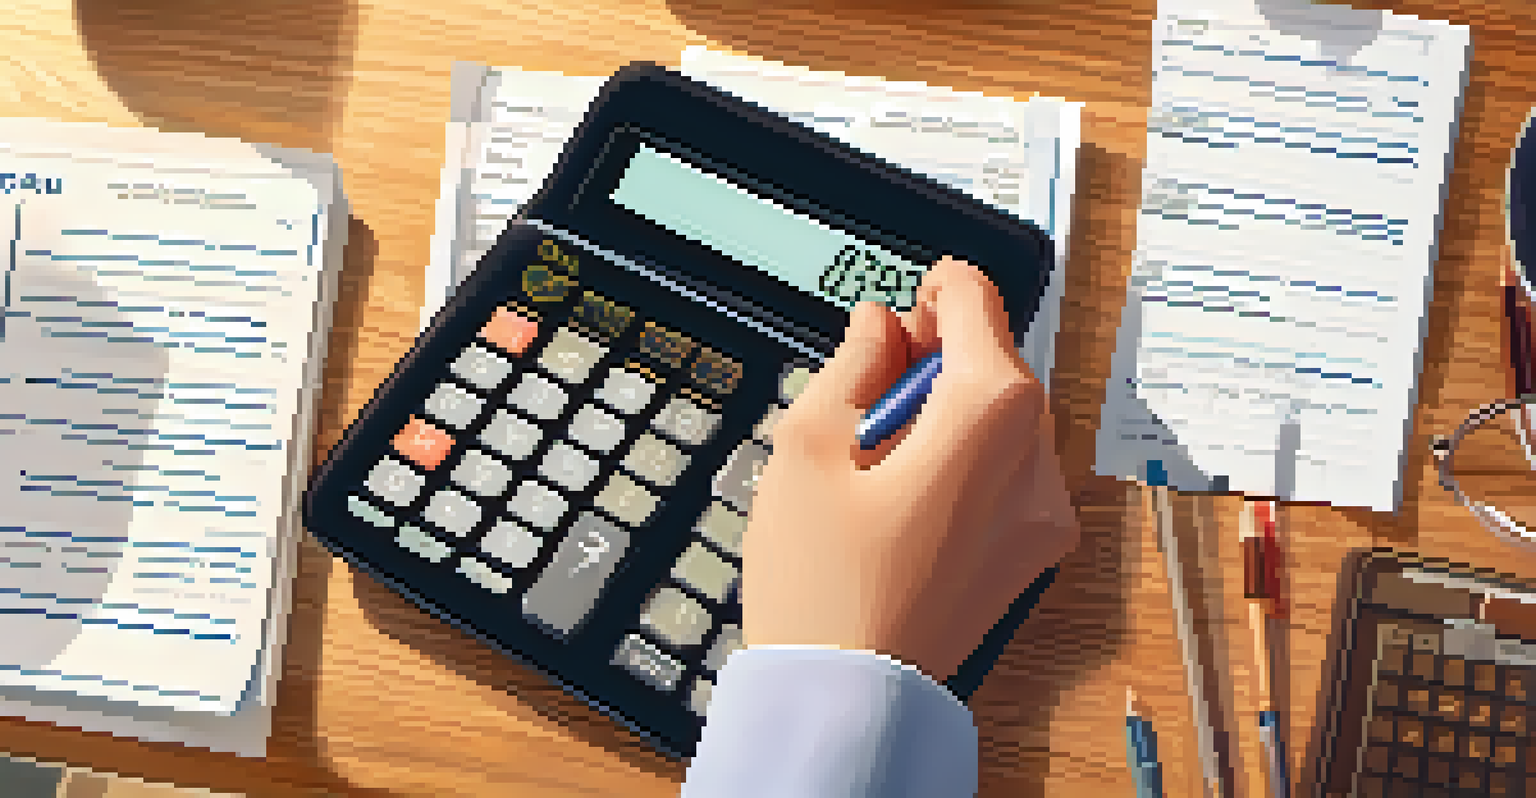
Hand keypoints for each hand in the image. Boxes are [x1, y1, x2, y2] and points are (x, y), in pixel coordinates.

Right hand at [741, 256, 1079, 682]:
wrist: (847, 698)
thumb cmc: (820, 583)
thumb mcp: (806, 447)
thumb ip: (853, 364)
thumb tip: (879, 324)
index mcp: (988, 417)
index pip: (978, 306)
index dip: (936, 289)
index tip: (906, 301)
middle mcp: (1037, 461)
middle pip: (999, 365)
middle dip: (939, 357)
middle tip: (873, 378)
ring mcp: (1044, 514)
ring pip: (1006, 419)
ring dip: (951, 408)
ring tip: (877, 450)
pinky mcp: (1033, 553)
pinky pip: (1009, 472)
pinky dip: (966, 457)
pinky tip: (904, 489)